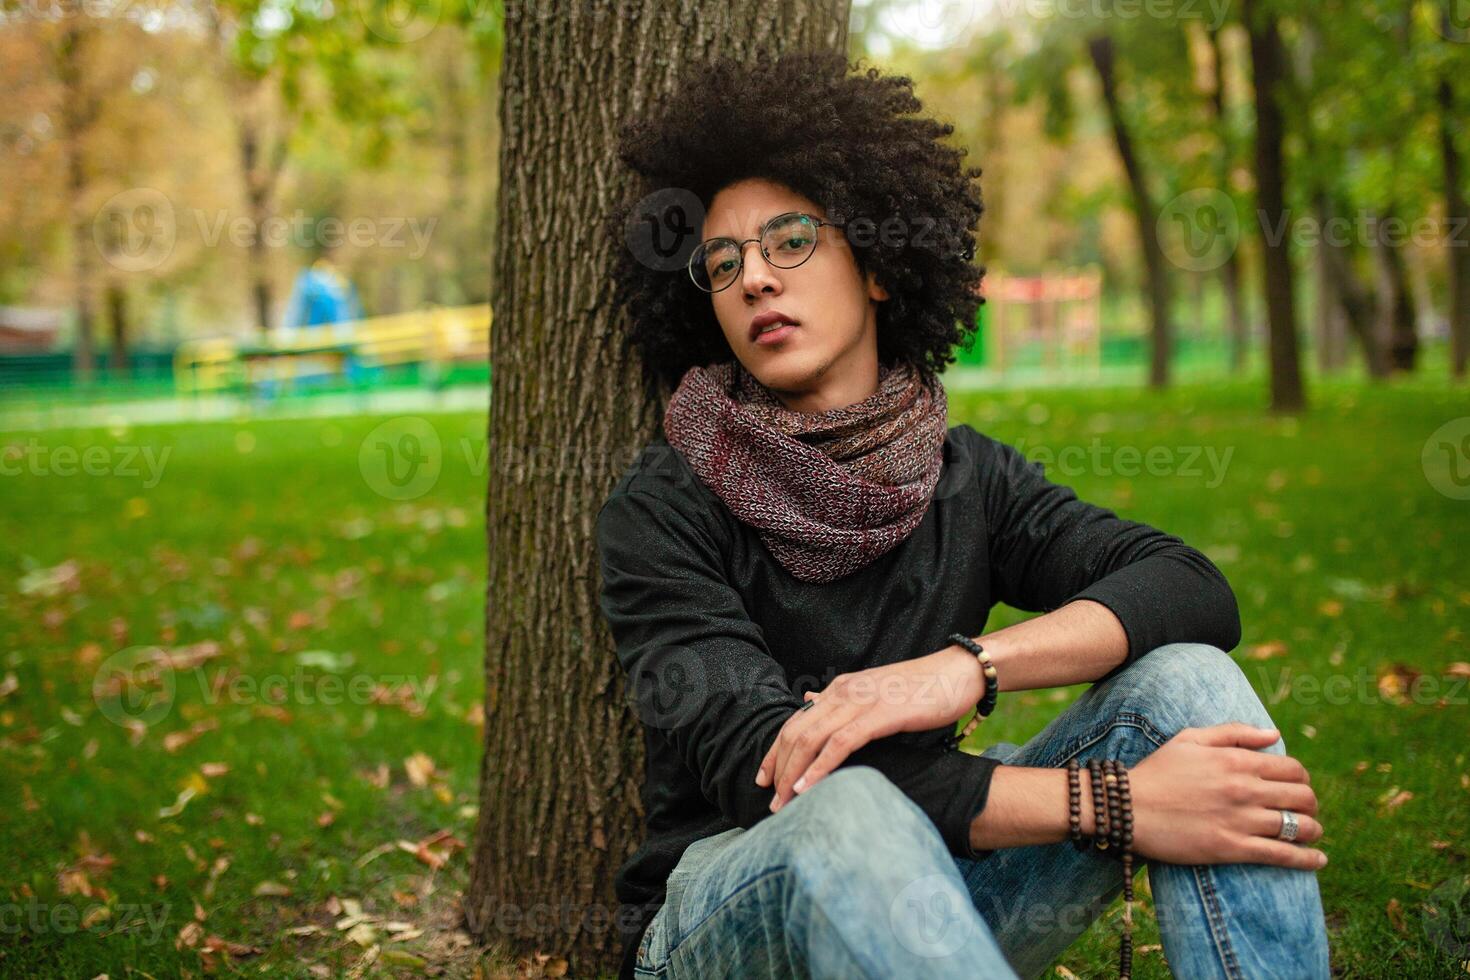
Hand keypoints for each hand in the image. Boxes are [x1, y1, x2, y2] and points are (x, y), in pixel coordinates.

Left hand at [754, 646, 982, 811]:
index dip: (776, 751)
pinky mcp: (880, 714)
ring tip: (784, 803)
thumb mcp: (874, 692)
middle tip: (771, 800)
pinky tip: (808, 787)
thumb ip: (841, 700)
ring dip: (793, 774)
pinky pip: (840, 743)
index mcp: (840, 689)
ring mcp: (860, 701)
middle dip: (779, 768)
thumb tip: (810, 701)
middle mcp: (843, 692)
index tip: (764, 779)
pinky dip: (819, 767)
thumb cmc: (922, 688)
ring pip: (811, 739)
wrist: (959, 672)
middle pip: (796, 733)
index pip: (796, 722)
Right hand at [1127, 722, 1326, 870]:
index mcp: (1236, 761)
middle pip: (1302, 796)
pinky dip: (1307, 859)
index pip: (1292, 768)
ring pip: (1298, 826)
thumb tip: (1274, 734)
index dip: (1301, 778)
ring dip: (1312, 830)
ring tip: (1311, 833)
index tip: (1296, 786)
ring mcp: (1240, 820)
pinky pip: (1282, 854)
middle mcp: (1244, 789)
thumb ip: (1235, 732)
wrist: (1127, 808)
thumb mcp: (1190, 739)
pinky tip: (1318, 860)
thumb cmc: (1156, 771)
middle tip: (1304, 810)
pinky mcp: (1232, 848)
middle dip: (1310, 803)